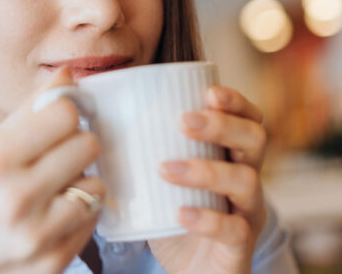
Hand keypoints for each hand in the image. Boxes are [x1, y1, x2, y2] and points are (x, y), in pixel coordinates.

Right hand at [0, 67, 103, 273]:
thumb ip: (27, 113)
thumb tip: (68, 75)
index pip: (65, 114)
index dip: (65, 113)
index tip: (57, 121)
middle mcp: (17, 197)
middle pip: (88, 145)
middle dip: (75, 145)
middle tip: (56, 155)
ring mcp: (38, 235)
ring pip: (97, 184)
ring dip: (80, 182)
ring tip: (52, 190)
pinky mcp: (55, 262)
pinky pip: (93, 218)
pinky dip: (79, 213)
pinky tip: (52, 215)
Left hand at [148, 86, 266, 273]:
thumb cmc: (168, 217)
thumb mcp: (157, 180)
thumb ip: (133, 148)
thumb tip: (86, 111)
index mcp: (231, 156)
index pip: (249, 118)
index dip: (235, 101)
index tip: (208, 92)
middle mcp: (247, 180)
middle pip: (255, 140)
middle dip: (222, 125)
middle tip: (184, 122)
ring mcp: (248, 215)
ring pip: (246, 182)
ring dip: (206, 170)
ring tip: (167, 168)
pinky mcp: (239, 250)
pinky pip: (234, 230)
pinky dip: (207, 219)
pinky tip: (180, 213)